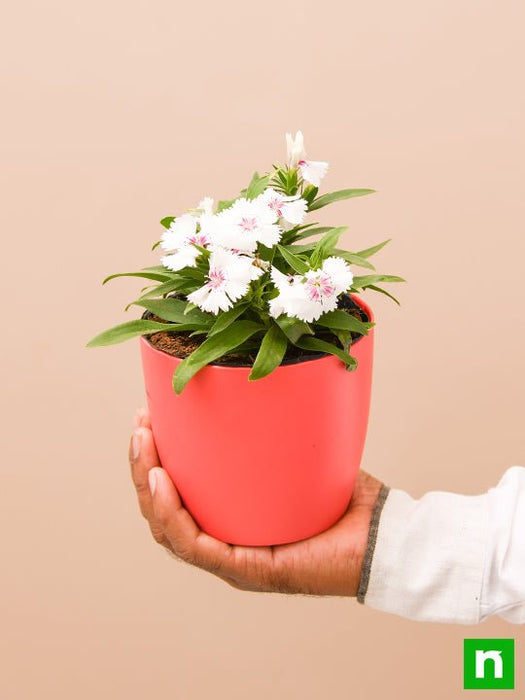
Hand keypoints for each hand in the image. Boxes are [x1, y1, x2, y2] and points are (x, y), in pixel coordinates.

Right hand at [129, 409, 382, 595]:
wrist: (383, 534)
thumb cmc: (343, 496)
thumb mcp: (295, 455)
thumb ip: (270, 431)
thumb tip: (253, 378)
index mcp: (229, 520)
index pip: (174, 496)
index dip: (152, 458)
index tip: (147, 416)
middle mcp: (223, 543)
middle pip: (162, 511)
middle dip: (142, 465)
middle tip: (141, 424)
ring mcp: (232, 561)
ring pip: (168, 530)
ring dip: (147, 485)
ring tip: (144, 445)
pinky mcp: (248, 571)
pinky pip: (195, 547)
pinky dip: (171, 515)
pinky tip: (161, 481)